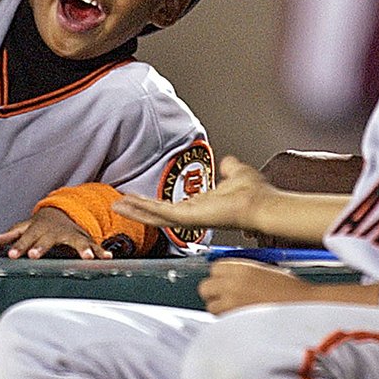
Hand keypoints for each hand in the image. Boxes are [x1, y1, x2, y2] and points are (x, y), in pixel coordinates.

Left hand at [0, 206, 112, 259]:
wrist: (62, 212)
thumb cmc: (42, 224)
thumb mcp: (26, 226)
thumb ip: (13, 234)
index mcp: (39, 229)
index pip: (26, 238)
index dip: (19, 246)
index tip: (13, 255)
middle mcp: (55, 231)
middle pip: (49, 239)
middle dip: (43, 246)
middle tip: (36, 255)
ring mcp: (72, 234)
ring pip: (77, 241)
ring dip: (82, 249)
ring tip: (87, 257)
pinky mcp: (85, 239)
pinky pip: (94, 245)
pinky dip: (101, 251)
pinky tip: (107, 257)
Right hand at [114, 155, 275, 233]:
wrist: (262, 204)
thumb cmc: (255, 194)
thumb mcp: (237, 173)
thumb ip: (230, 168)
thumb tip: (228, 160)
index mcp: (201, 206)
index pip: (171, 206)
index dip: (153, 202)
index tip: (138, 197)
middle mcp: (192, 214)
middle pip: (157, 213)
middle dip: (137, 207)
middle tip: (118, 203)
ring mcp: (189, 218)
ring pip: (155, 216)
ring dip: (135, 209)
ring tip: (116, 204)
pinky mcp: (188, 218)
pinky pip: (160, 214)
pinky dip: (143, 209)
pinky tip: (129, 204)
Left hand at [199, 258, 313, 314]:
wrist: (305, 307)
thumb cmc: (292, 291)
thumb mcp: (266, 271)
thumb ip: (244, 273)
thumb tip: (230, 278)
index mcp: (242, 268)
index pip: (214, 268)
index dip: (219, 275)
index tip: (224, 280)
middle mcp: (233, 284)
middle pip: (205, 287)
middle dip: (212, 293)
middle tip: (225, 297)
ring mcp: (233, 304)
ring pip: (210, 307)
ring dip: (219, 309)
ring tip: (235, 311)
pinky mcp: (236, 322)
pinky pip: (222, 322)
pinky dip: (227, 322)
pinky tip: (241, 320)